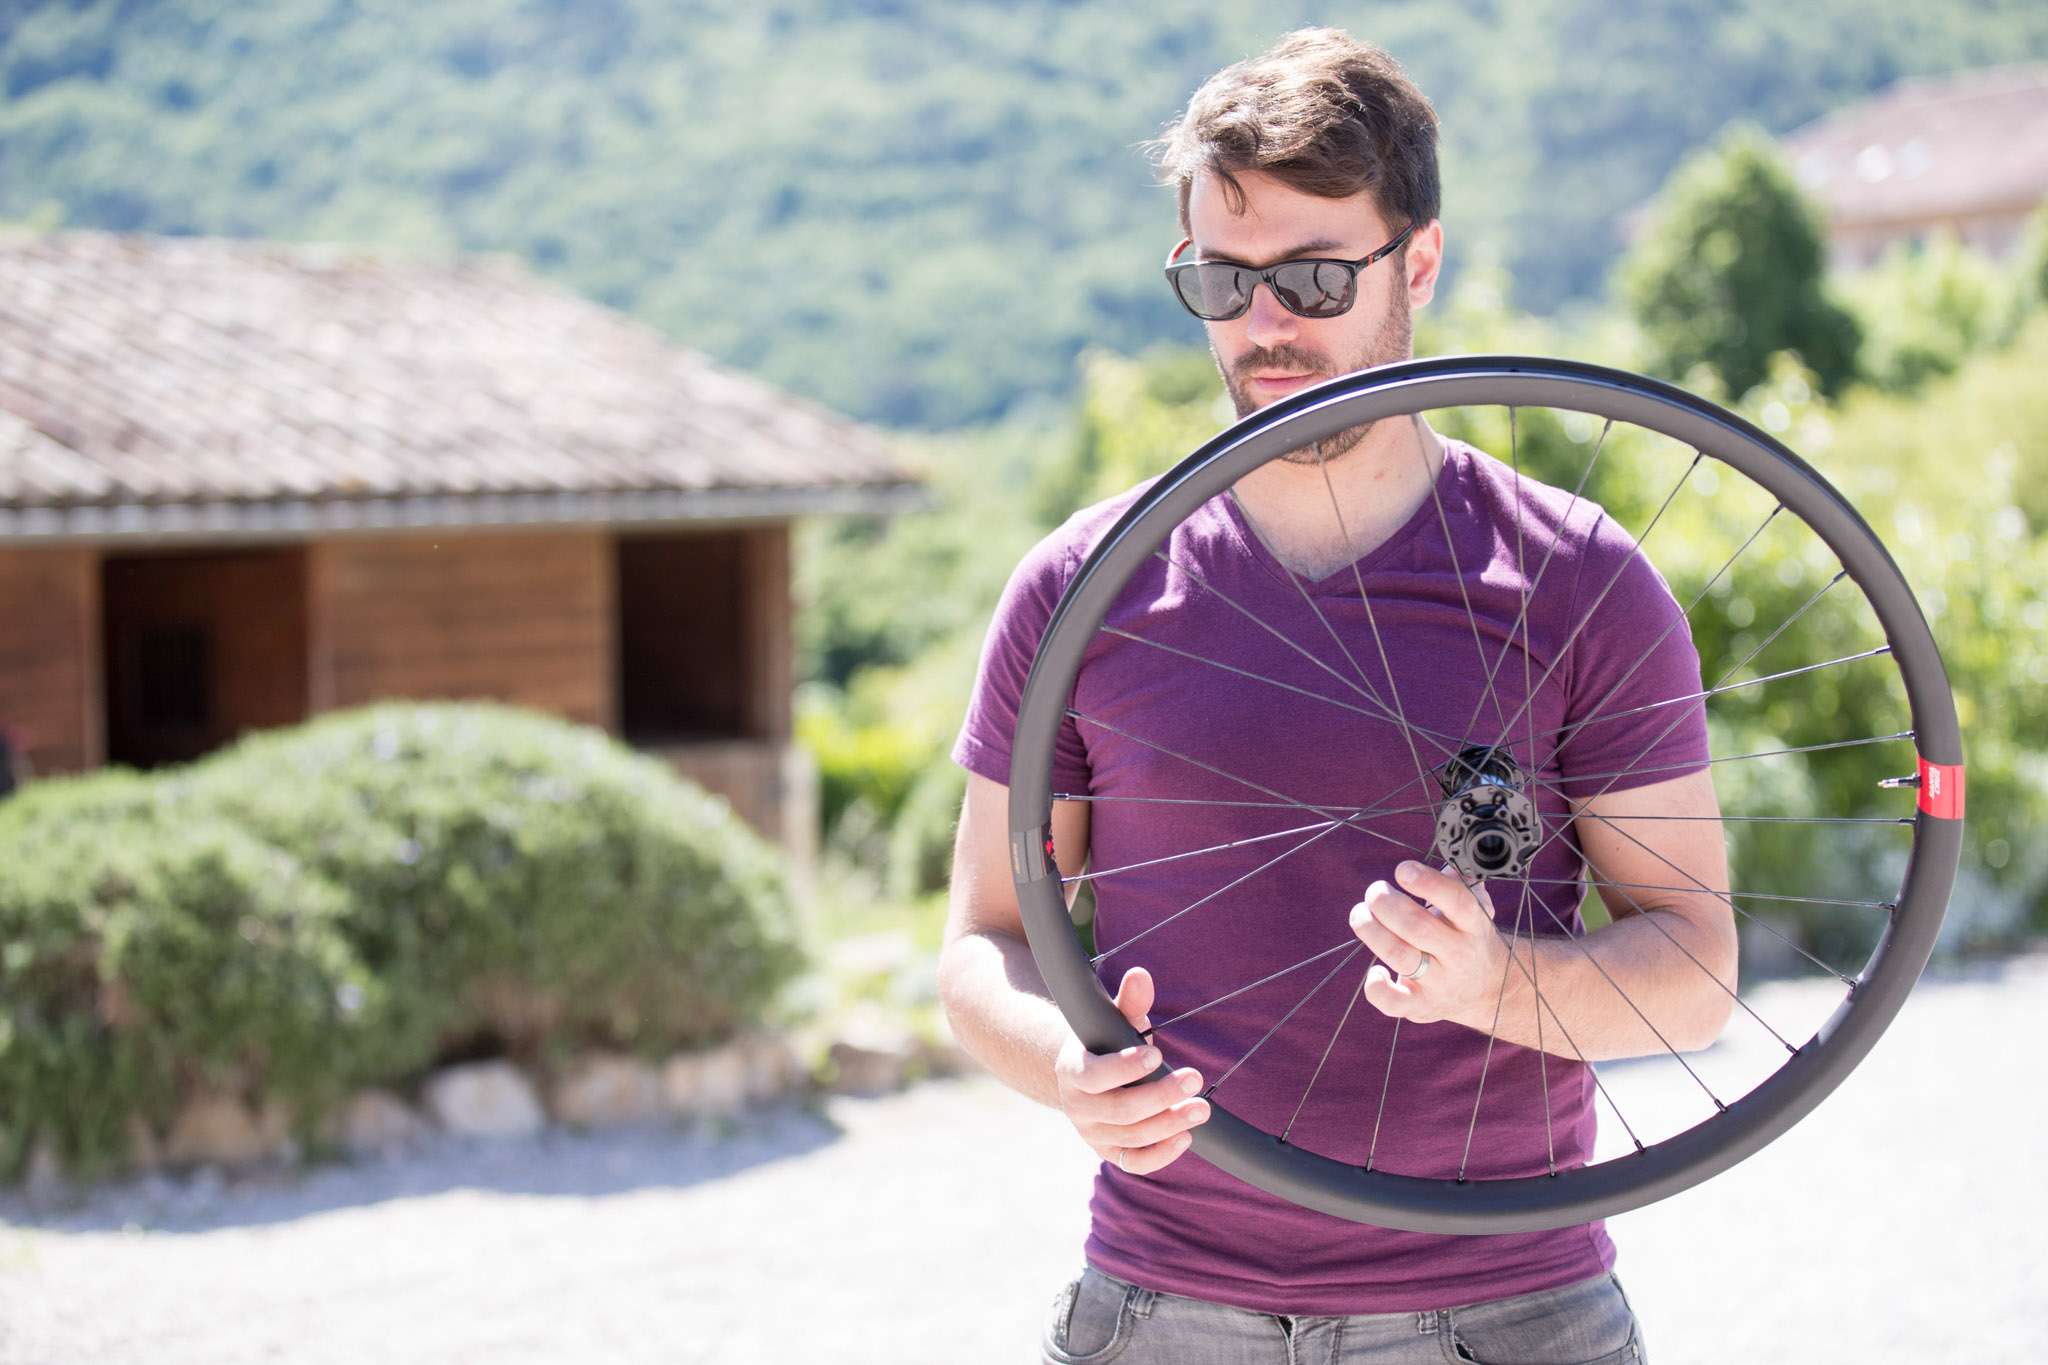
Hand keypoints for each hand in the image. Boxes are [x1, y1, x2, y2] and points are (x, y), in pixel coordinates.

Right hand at [1052, 966, 1208, 1175]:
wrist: (1085, 1077)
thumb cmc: (1105, 1043)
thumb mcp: (1113, 1021)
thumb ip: (1129, 1003)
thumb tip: (1141, 976)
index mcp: (1074, 1071)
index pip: (1095, 1075)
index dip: (1124, 1068)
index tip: (1157, 1054)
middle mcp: (1078, 1107)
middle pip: (1121, 1109)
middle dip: (1161, 1096)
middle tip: (1195, 1079)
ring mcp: (1092, 1133)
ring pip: (1132, 1136)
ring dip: (1170, 1123)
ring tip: (1202, 1107)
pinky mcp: (1109, 1152)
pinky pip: (1135, 1163)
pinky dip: (1161, 1155)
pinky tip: (1186, 1137)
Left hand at [1349, 861, 1508, 1028]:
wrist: (1490, 988)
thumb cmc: (1470, 936)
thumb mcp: (1477, 908)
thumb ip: (1462, 883)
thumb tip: (1449, 865)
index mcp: (1474, 926)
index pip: (1458, 902)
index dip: (1429, 883)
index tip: (1403, 870)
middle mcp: (1459, 955)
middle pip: (1418, 928)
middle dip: (1387, 904)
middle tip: (1375, 891)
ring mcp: (1440, 984)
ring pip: (1400, 957)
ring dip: (1372, 931)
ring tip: (1360, 913)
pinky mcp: (1421, 1006)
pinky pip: (1393, 1003)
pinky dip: (1376, 988)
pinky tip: (1375, 971)